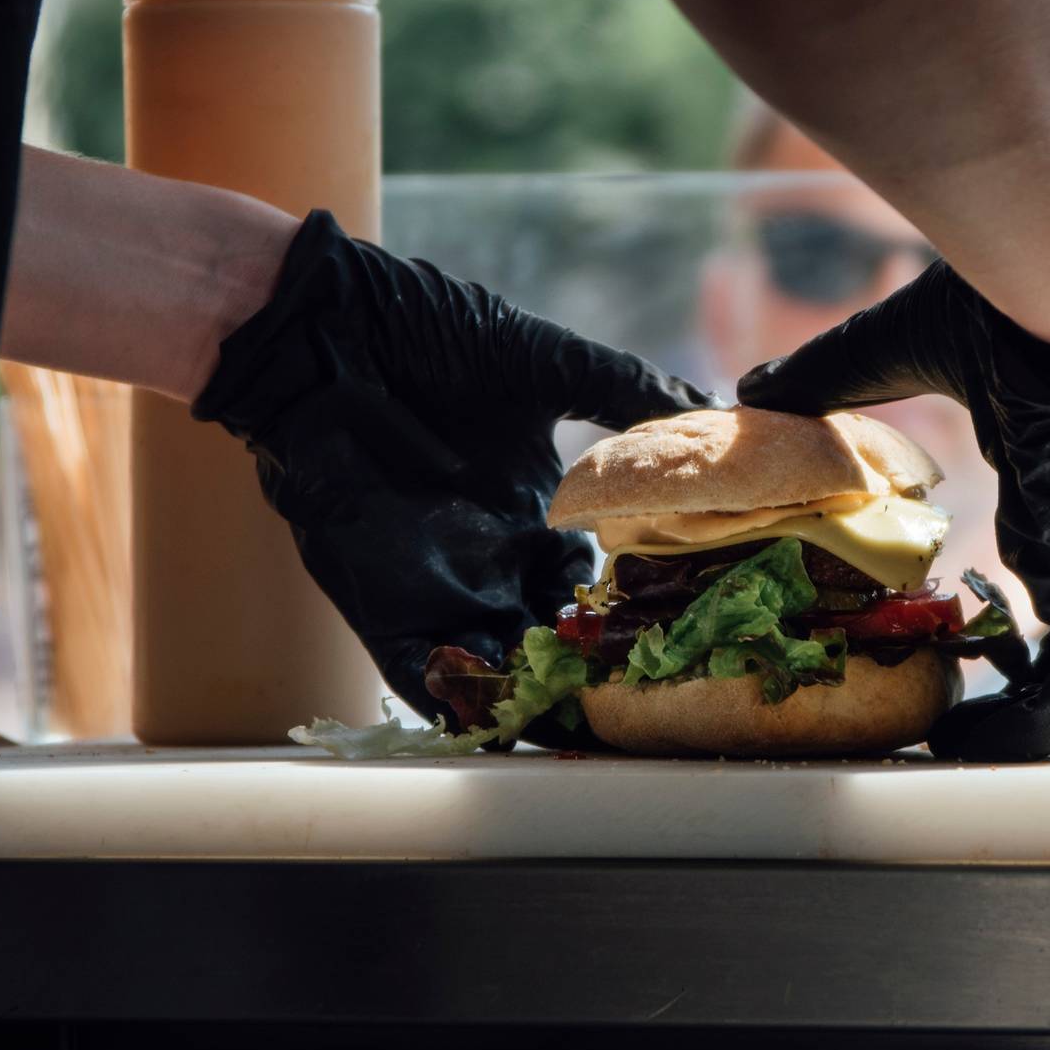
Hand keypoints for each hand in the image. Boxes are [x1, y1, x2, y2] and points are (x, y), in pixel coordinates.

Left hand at [192, 211, 714, 737]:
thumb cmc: (430, 331)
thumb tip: (719, 406)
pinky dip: (444, 695)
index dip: (630, 610)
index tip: (681, 633)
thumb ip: (627, 390)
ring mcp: (433, 578)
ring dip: (526, 697)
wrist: (330, 323)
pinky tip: (484, 714)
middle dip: (586, 670)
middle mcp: (489, 555)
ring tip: (576, 726)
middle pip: (547, 634)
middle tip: (638, 702)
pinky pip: (410, 664)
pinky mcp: (376, 592)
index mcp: (532, 510)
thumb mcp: (549, 361)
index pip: (590, 580)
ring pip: (489, 661)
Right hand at [738, 224, 1049, 761]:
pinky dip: (1032, 726)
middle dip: (1045, 699)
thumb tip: (756, 389)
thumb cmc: (1002, 307)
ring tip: (964, 744)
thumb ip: (832, 380)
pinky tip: (974, 741)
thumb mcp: (898, 352)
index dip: (1026, 630)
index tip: (965, 653)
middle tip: (970, 721)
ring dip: (1036, 723)